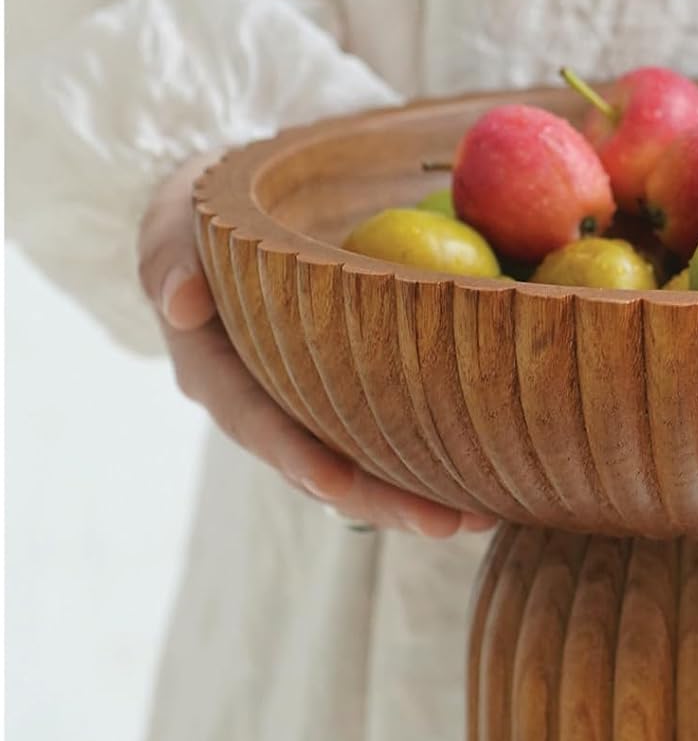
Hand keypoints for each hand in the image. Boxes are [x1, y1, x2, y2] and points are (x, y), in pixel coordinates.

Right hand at [139, 154, 496, 536]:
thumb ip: (170, 258)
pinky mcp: (345, 401)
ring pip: (359, 472)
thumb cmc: (205, 216)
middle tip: (444, 524)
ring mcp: (306, 410)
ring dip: (415, 500)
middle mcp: (262, 407)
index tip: (334, 484)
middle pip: (321, 469)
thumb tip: (180, 303)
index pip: (256, 422)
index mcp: (216, 373)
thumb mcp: (175, 224)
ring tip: (480, 521)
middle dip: (381, 501)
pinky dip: (428, 465)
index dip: (294, 455)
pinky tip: (485, 486)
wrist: (230, 223)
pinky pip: (385, 441)